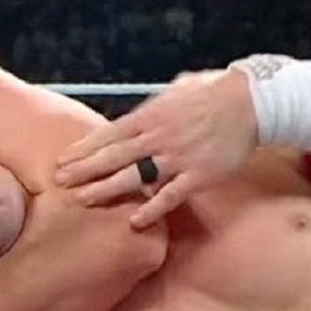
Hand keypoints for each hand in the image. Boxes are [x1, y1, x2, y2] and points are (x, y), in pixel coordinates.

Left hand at [55, 69, 256, 228]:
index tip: (63, 161)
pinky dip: (151, 209)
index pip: (108, 135)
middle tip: (60, 183)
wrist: (250, 104)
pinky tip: (134, 221)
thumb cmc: (214, 92)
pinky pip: (169, 197)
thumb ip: (154, 105)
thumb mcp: (176, 89)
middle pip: (113, 157)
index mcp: (151, 116)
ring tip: (84, 200)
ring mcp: (177, 159)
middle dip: (84, 171)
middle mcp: (158, 138)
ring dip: (106, 190)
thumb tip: (137, 115)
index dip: (84, 149)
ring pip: (134, 178)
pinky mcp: (197, 177)